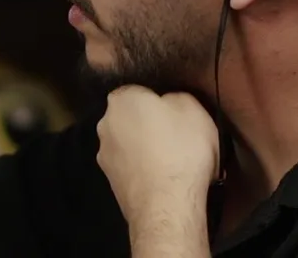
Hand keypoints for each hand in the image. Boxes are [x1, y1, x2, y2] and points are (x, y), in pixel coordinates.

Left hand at [96, 86, 218, 226]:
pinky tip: (166, 180)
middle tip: (177, 138)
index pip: (139, 91)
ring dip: (147, 151)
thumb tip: (169, 103)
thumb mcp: (192, 108)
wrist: (167, 206)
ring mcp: (105, 157)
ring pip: (131, 146)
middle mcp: (105, 125)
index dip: (160, 101)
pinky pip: (133, 169)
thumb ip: (176, 97)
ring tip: (174, 163)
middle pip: (132, 119)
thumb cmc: (180, 150)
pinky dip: (146, 172)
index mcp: (121, 99)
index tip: (176, 115)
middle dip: (150, 126)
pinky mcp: (112, 184)